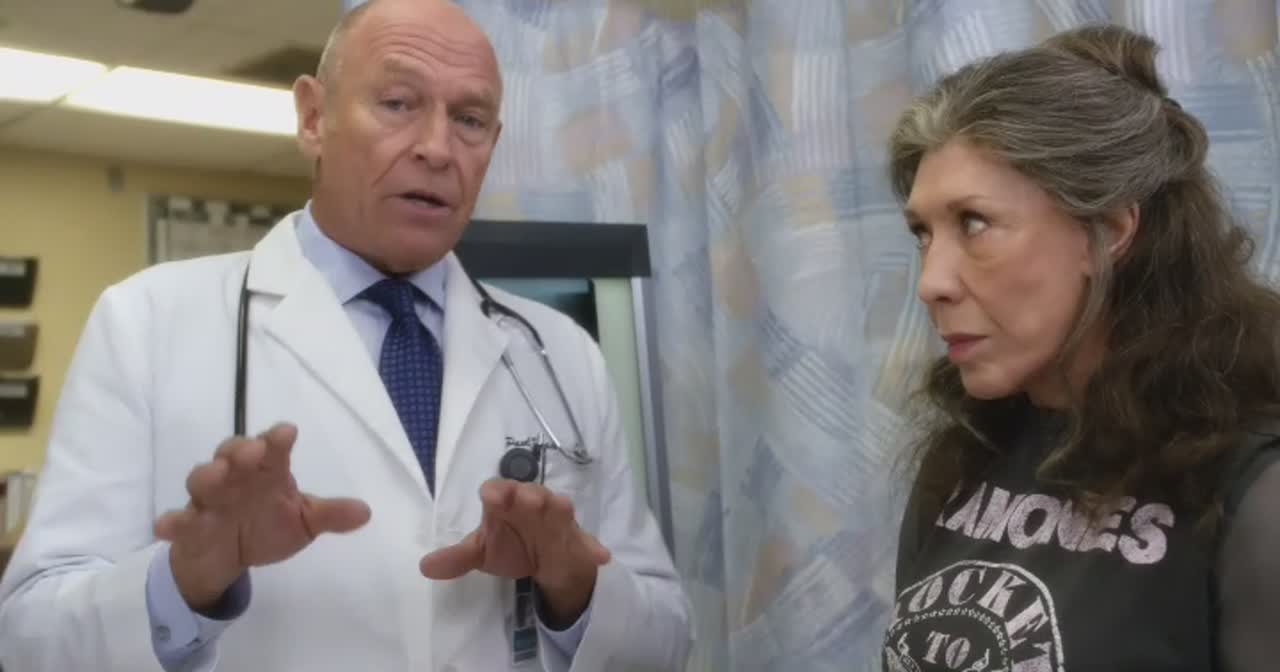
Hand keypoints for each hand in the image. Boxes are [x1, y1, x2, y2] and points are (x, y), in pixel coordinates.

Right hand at [154, 423, 370, 610]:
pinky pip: (178, 521)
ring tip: (215, 475)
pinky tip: (167, 525)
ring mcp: (209, 501)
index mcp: (267, 472)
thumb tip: (366, 512)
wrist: (228, 557)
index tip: (287, 432)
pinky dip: (172, 521)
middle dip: (240, 450)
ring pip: (202, 480)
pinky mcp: (189, 526)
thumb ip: (330, 516)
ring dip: (207, 475)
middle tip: (252, 451)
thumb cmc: (267, 526)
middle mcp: (236, 479)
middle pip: (232, 454)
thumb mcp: (303, 522)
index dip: (277, 439)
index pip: (272, 449)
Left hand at [420, 479, 610, 625]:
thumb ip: (457, 558)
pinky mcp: (577, 540)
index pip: (498, 490)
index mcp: (506, 502)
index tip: (493, 499)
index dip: (496, 492)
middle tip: (529, 499)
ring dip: (560, 508)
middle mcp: (532, 504)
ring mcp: (557, 520)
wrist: (545, 561)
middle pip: (532, 493)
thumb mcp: (482, 553)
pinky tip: (600, 556)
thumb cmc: (511, 544)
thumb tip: (425, 567)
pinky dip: (593, 548)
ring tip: (563, 508)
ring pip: (560, 509)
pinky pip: (587, 542)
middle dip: (531, 495)